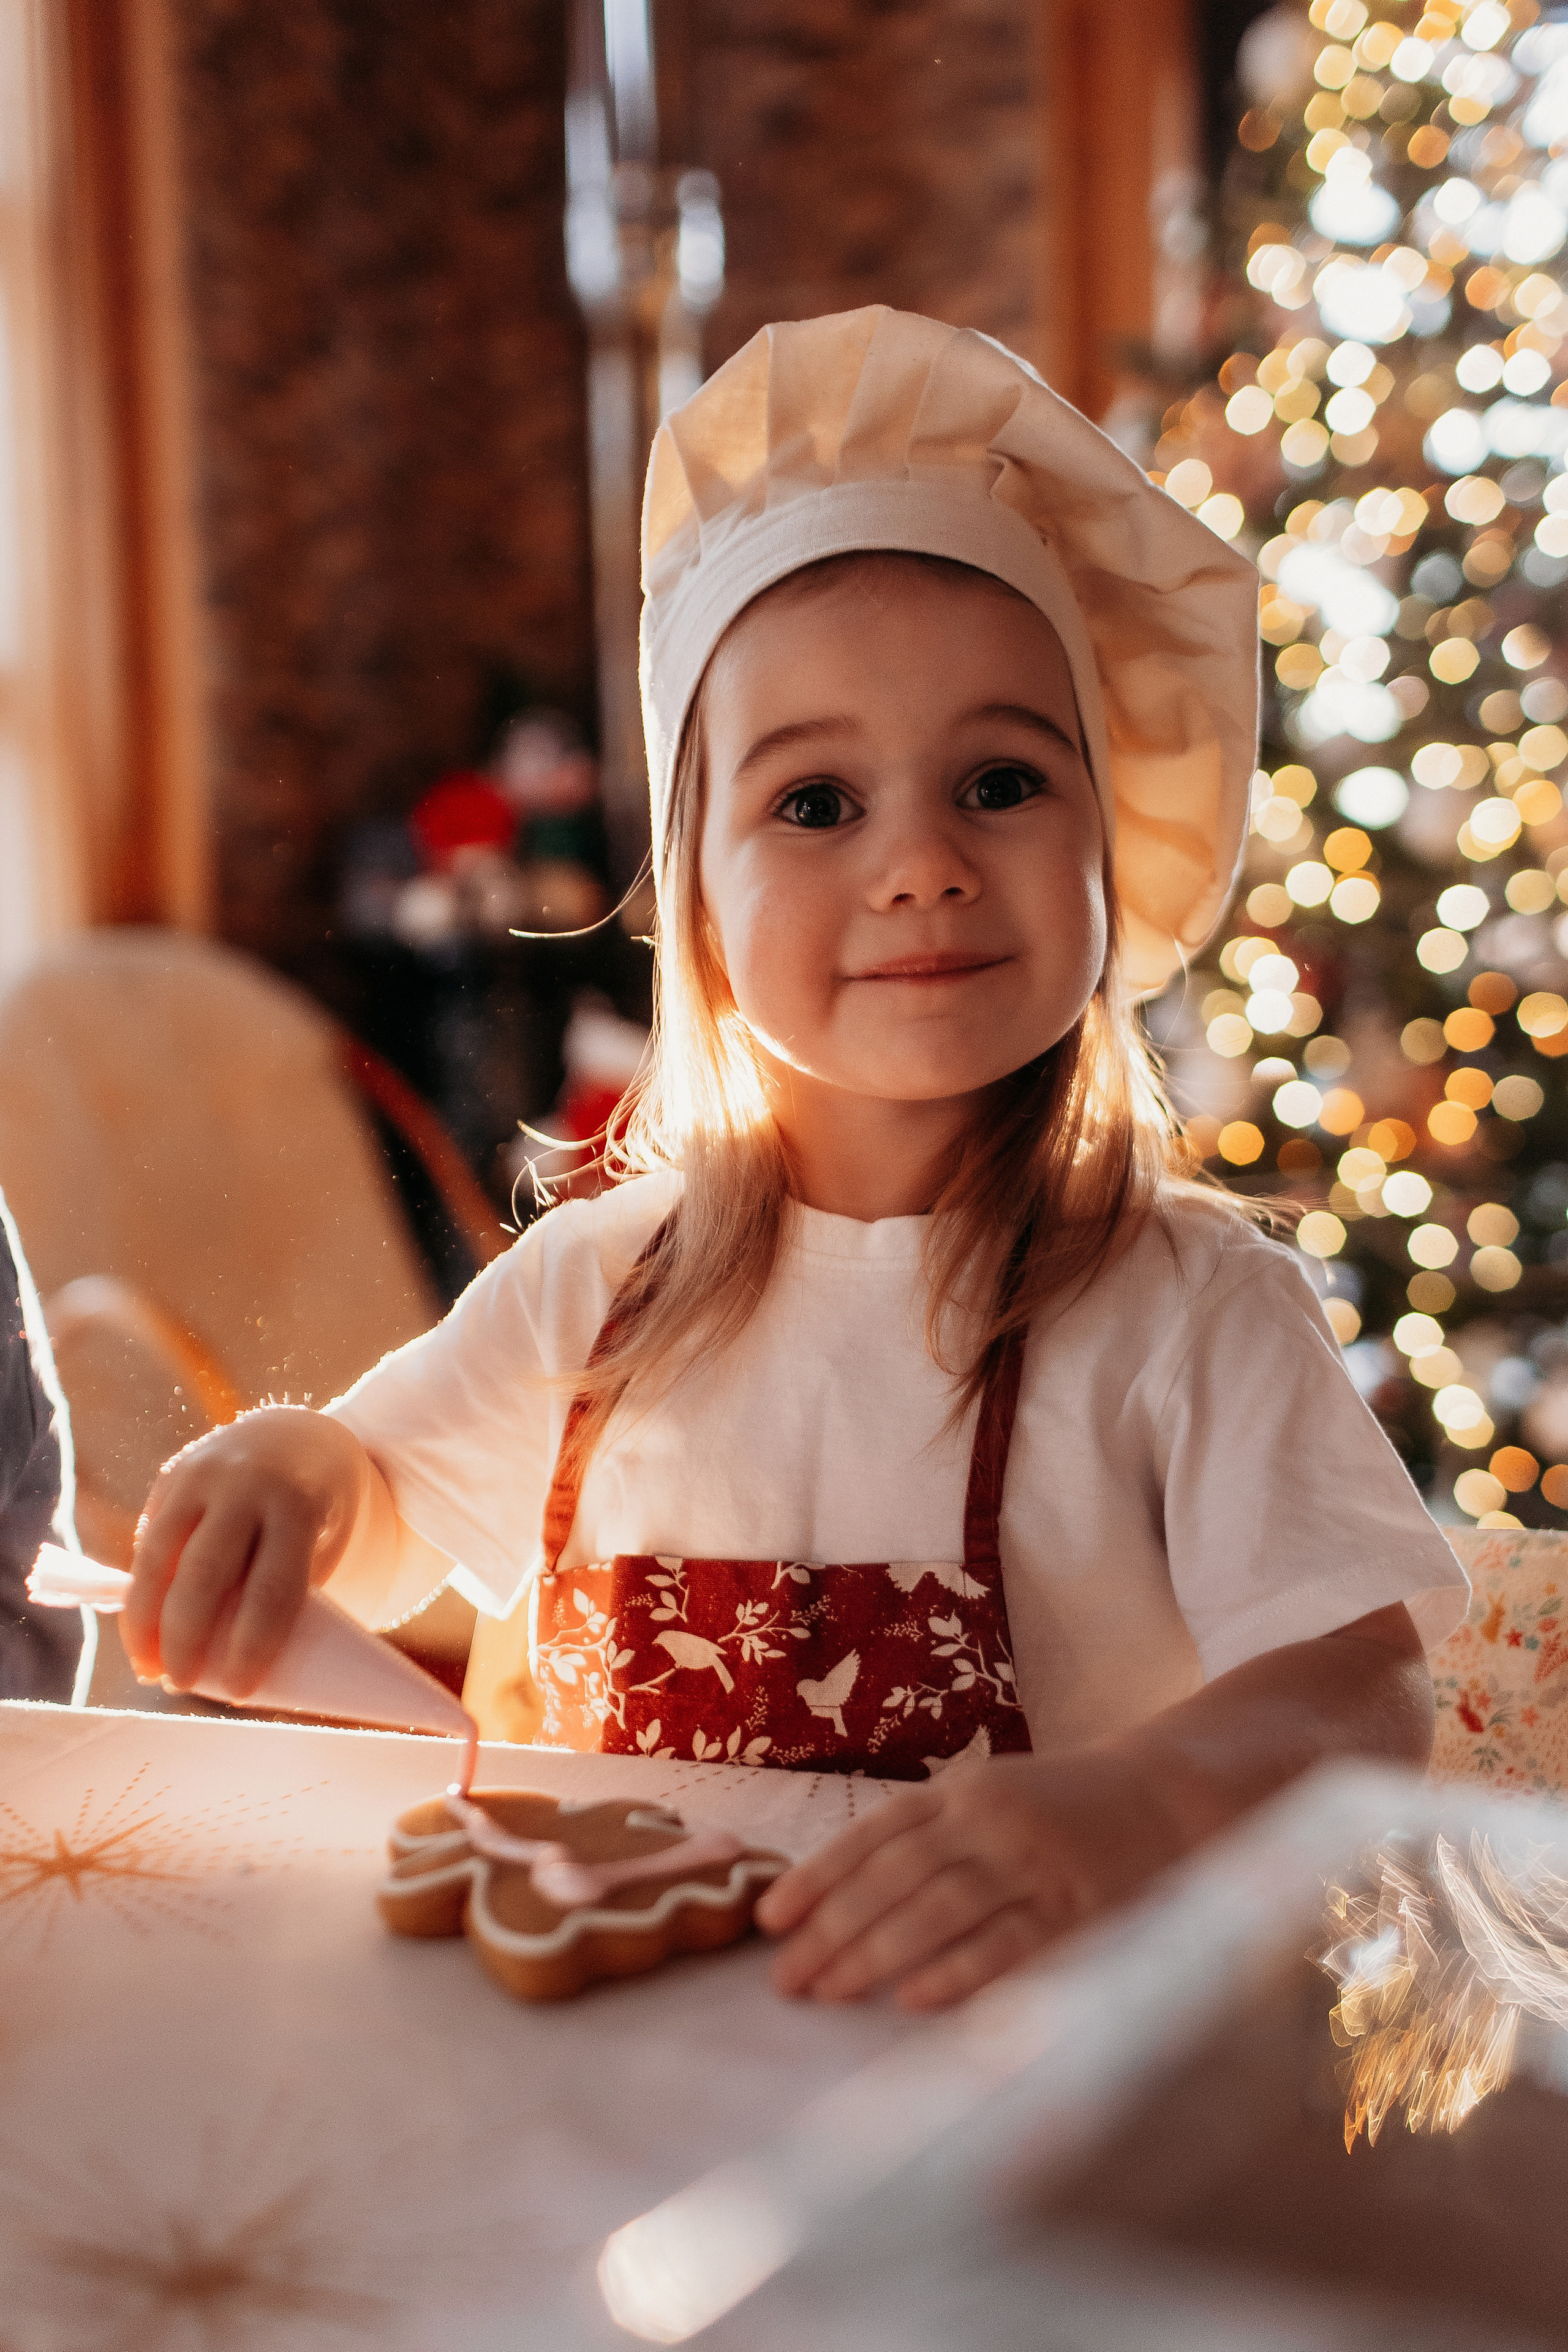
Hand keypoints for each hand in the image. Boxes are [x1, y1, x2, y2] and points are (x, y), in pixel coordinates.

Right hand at [124, 1408, 371, 1695]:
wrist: (296, 1439)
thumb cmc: (314, 1515)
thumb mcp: (321, 1544)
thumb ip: (288, 1594)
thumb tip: (246, 1671)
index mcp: (298, 1505)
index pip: (273, 1586)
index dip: (253, 1643)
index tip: (239, 1690)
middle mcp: (245, 1485)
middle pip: (206, 1571)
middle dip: (186, 1636)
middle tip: (181, 1685)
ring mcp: (201, 1475)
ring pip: (159, 1555)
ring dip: (145, 1619)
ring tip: (147, 1668)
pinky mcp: (171, 1478)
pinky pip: (149, 1541)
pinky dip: (141, 1591)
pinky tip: (141, 1633)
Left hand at [755, 1753, 1173, 2011]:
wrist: (1165, 1797)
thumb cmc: (1055, 1810)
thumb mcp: (986, 1800)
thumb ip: (925, 1838)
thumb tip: (836, 1897)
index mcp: (960, 1791)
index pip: (873, 1833)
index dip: (817, 1874)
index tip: (768, 1919)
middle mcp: (990, 1819)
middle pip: (895, 1874)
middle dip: (833, 1927)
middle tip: (785, 1977)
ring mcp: (1034, 1861)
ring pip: (942, 1908)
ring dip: (877, 1952)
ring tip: (828, 1991)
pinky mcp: (1078, 1907)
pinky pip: (1009, 1943)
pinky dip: (958, 1971)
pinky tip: (912, 1998)